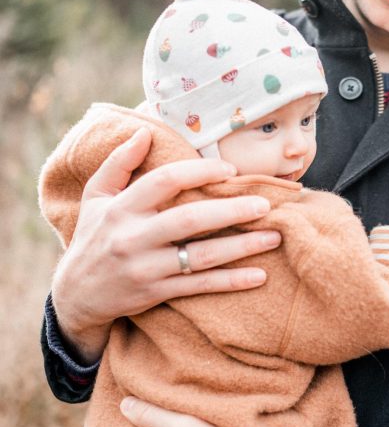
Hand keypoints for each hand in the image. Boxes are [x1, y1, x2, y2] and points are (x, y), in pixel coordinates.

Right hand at [51, 128, 281, 361]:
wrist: (76, 294)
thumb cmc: (93, 236)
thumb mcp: (96, 196)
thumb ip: (118, 163)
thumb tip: (144, 132)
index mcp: (122, 208)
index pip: (165, 181)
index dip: (200, 172)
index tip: (230, 170)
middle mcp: (134, 238)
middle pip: (190, 219)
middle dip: (231, 210)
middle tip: (264, 204)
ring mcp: (147, 268)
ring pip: (201, 257)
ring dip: (242, 247)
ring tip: (274, 236)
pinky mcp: (157, 293)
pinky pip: (201, 287)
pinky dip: (231, 281)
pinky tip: (259, 275)